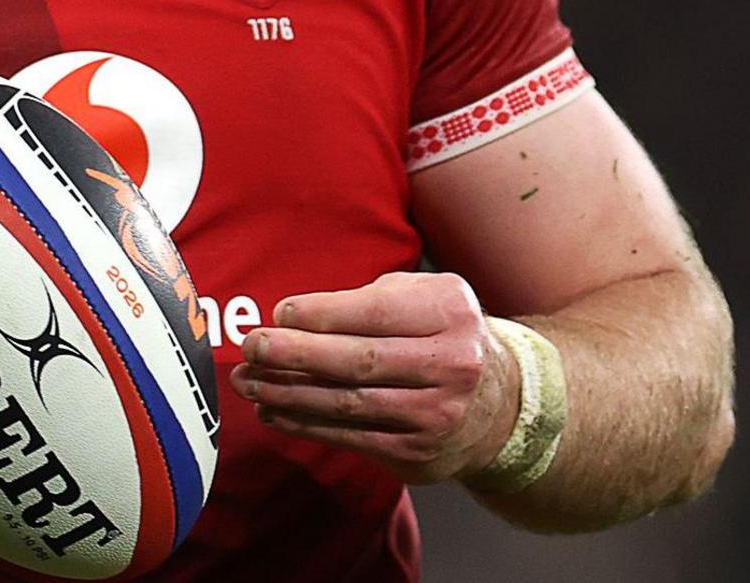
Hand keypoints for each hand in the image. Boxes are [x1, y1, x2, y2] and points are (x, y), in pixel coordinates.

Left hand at [231, 270, 517, 483]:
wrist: (500, 404)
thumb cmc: (442, 336)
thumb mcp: (425, 297)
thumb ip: (370, 300)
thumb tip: (293, 318)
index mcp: (450, 313)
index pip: (376, 313)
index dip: (322, 314)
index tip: (280, 312)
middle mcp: (451, 364)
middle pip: (360, 360)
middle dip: (297, 354)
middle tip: (253, 347)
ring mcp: (436, 413)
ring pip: (349, 403)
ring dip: (289, 394)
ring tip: (249, 382)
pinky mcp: (417, 452)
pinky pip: (350, 437)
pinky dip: (305, 425)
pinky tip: (273, 411)